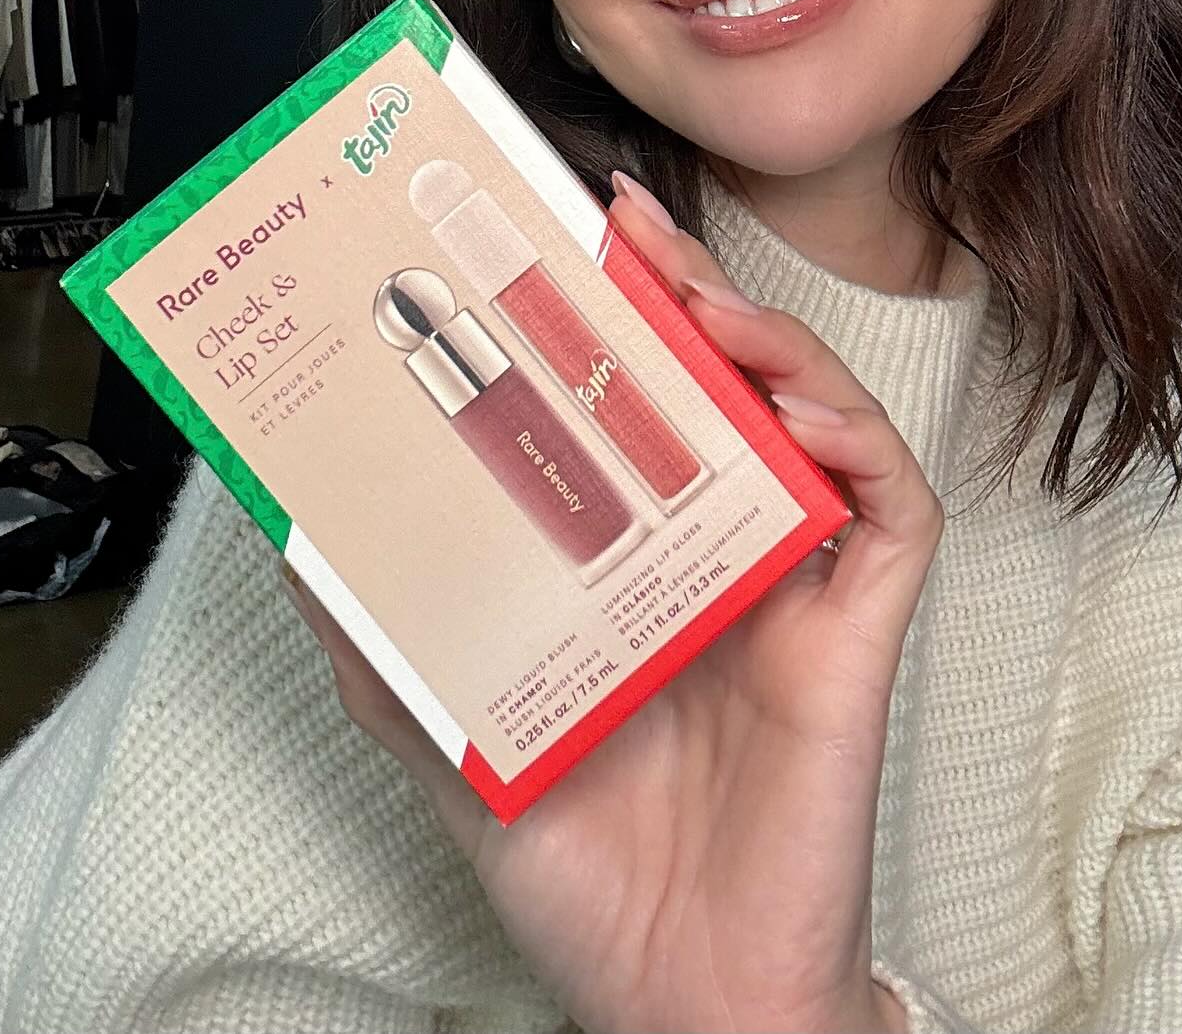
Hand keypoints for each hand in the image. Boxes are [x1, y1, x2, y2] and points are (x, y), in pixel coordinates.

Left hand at [284, 170, 941, 1033]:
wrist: (669, 987)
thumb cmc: (574, 859)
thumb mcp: (446, 722)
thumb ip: (376, 630)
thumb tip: (287, 529)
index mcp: (639, 551)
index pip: (638, 400)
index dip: (614, 311)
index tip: (561, 234)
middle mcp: (724, 545)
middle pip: (726, 381)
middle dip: (688, 288)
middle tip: (628, 224)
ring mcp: (799, 579)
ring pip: (818, 416)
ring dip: (773, 342)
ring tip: (705, 300)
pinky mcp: (860, 631)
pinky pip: (895, 512)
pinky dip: (862, 446)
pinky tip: (799, 413)